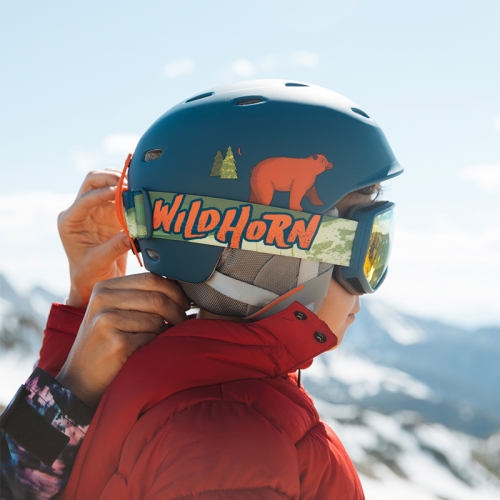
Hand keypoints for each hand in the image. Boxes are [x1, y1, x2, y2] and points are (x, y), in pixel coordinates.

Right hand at [56, 273, 190, 408]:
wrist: (79, 381)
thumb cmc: (105, 345)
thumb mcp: (115, 312)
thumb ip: (140, 297)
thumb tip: (181, 289)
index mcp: (105, 287)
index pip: (151, 278)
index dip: (175, 290)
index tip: (184, 303)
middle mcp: (103, 299)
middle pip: (157, 297)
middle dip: (178, 310)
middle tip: (183, 321)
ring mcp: (107, 320)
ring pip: (157, 319)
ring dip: (166, 331)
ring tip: (159, 339)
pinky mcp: (116, 342)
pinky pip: (152, 338)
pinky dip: (155, 345)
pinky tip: (145, 351)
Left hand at [58, 169, 129, 307]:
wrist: (93, 282)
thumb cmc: (89, 275)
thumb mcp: (100, 261)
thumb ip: (116, 246)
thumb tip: (136, 231)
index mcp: (70, 221)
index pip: (85, 198)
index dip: (104, 192)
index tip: (123, 191)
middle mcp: (82, 211)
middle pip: (93, 180)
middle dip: (111, 177)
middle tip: (131, 183)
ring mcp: (97, 210)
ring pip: (106, 182)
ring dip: (121, 181)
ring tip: (138, 187)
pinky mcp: (112, 213)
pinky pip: (121, 195)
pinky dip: (131, 192)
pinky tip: (142, 195)